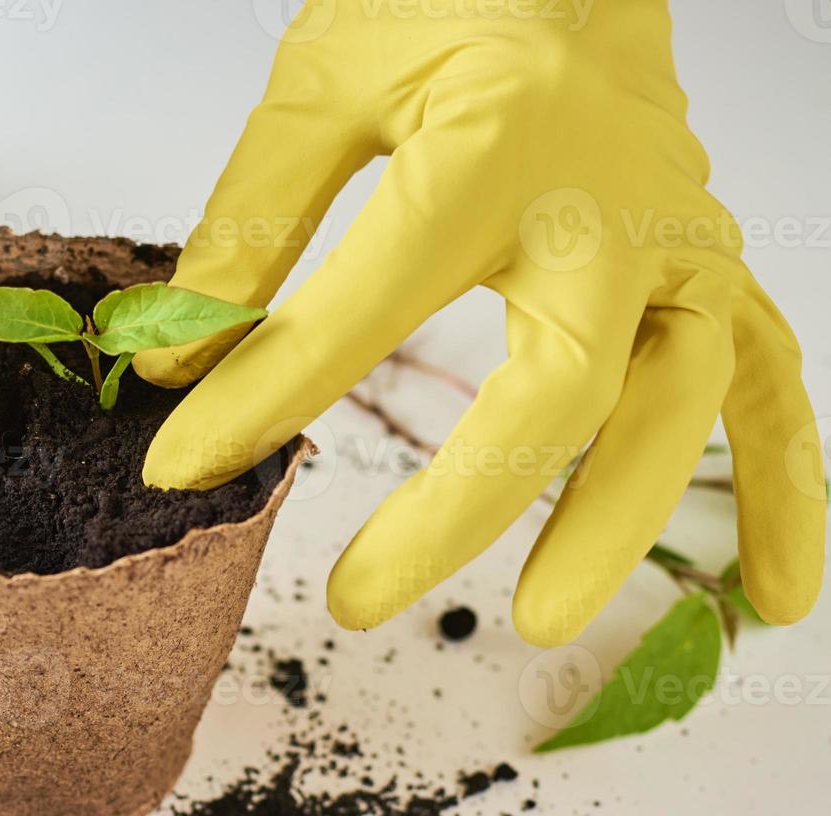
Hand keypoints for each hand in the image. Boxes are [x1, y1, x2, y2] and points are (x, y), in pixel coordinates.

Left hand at [138, 1, 823, 644]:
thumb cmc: (445, 1)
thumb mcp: (321, 85)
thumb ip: (251, 222)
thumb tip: (174, 361)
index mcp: (493, 145)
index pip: (360, 310)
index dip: (262, 400)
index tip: (184, 465)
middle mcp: (609, 203)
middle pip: (553, 390)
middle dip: (454, 510)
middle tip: (354, 600)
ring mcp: (681, 239)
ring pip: (677, 405)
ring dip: (615, 525)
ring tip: (541, 624)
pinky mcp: (716, 266)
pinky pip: (770, 381)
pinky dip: (785, 489)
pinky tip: (772, 595)